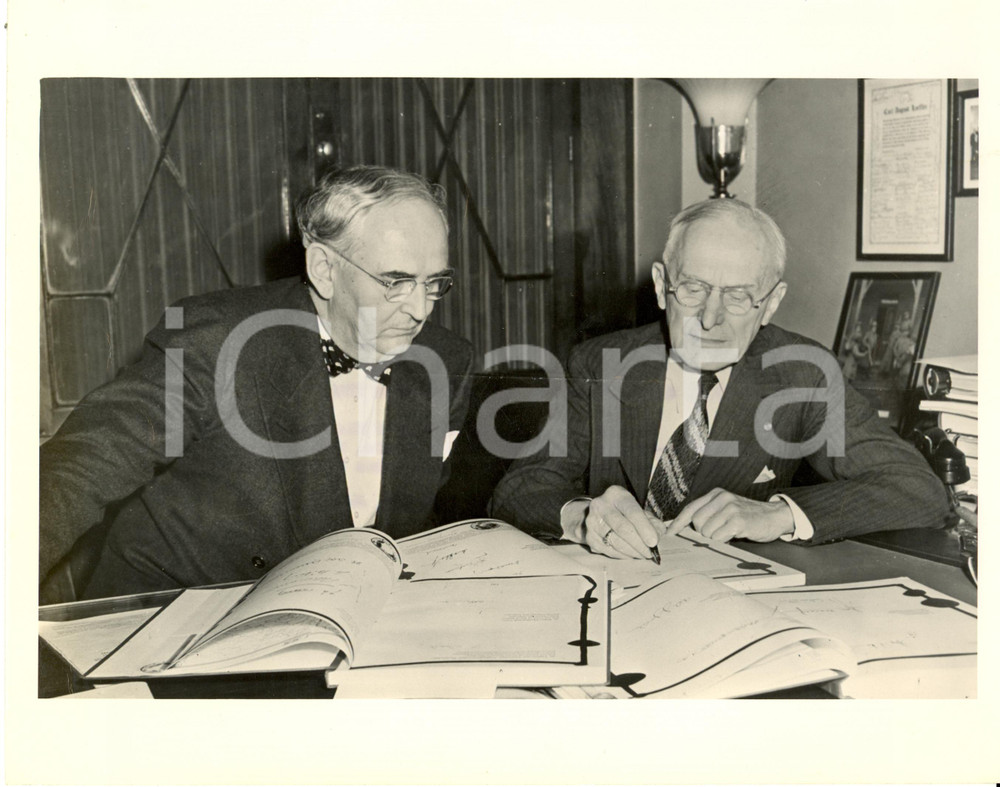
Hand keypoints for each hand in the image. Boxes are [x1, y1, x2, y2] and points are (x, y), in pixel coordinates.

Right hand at [579, 486, 660, 559]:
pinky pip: (609, 550)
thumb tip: (659, 535)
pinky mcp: (589, 537)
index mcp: (616, 494)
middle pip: (622, 528)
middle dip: (639, 544)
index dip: (644, 528)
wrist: (598, 514)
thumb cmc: (624, 512)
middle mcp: (600, 505)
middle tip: (650, 553)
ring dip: (632, 552)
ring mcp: (592, 521)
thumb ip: (652, 521)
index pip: (632, 512)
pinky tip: (631, 555)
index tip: (654, 542)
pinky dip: (623, 555)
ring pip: (615, 542)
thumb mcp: (638, 509)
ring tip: (643, 555)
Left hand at [663, 488, 793, 542]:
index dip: (678, 522)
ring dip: (715, 538)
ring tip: (728, 533)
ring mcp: (730, 508)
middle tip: (717, 533)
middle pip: (696, 521)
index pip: (691, 508)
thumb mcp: (727, 509)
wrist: (775, 516)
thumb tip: (685, 529)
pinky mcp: (738, 520)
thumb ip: (709, 514)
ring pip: (707, 531)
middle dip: (702, 533)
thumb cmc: (748, 517)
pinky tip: (734, 535)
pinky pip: (719, 537)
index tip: (670, 534)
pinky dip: (724, 541)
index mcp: (716, 494)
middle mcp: (722, 498)